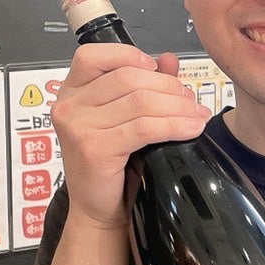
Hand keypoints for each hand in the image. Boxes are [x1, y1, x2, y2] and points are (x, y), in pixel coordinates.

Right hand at [51, 44, 209, 227]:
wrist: (96, 208)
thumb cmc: (109, 163)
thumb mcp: (122, 118)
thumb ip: (143, 86)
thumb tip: (169, 60)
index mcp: (70, 91)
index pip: (93, 55)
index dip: (129, 55)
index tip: (156, 69)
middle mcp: (68, 105)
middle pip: (127, 78)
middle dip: (168, 87)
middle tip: (191, 101)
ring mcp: (78, 126)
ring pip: (140, 101)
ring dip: (177, 107)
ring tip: (197, 115)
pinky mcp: (93, 147)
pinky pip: (143, 128)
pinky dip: (173, 125)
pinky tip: (190, 129)